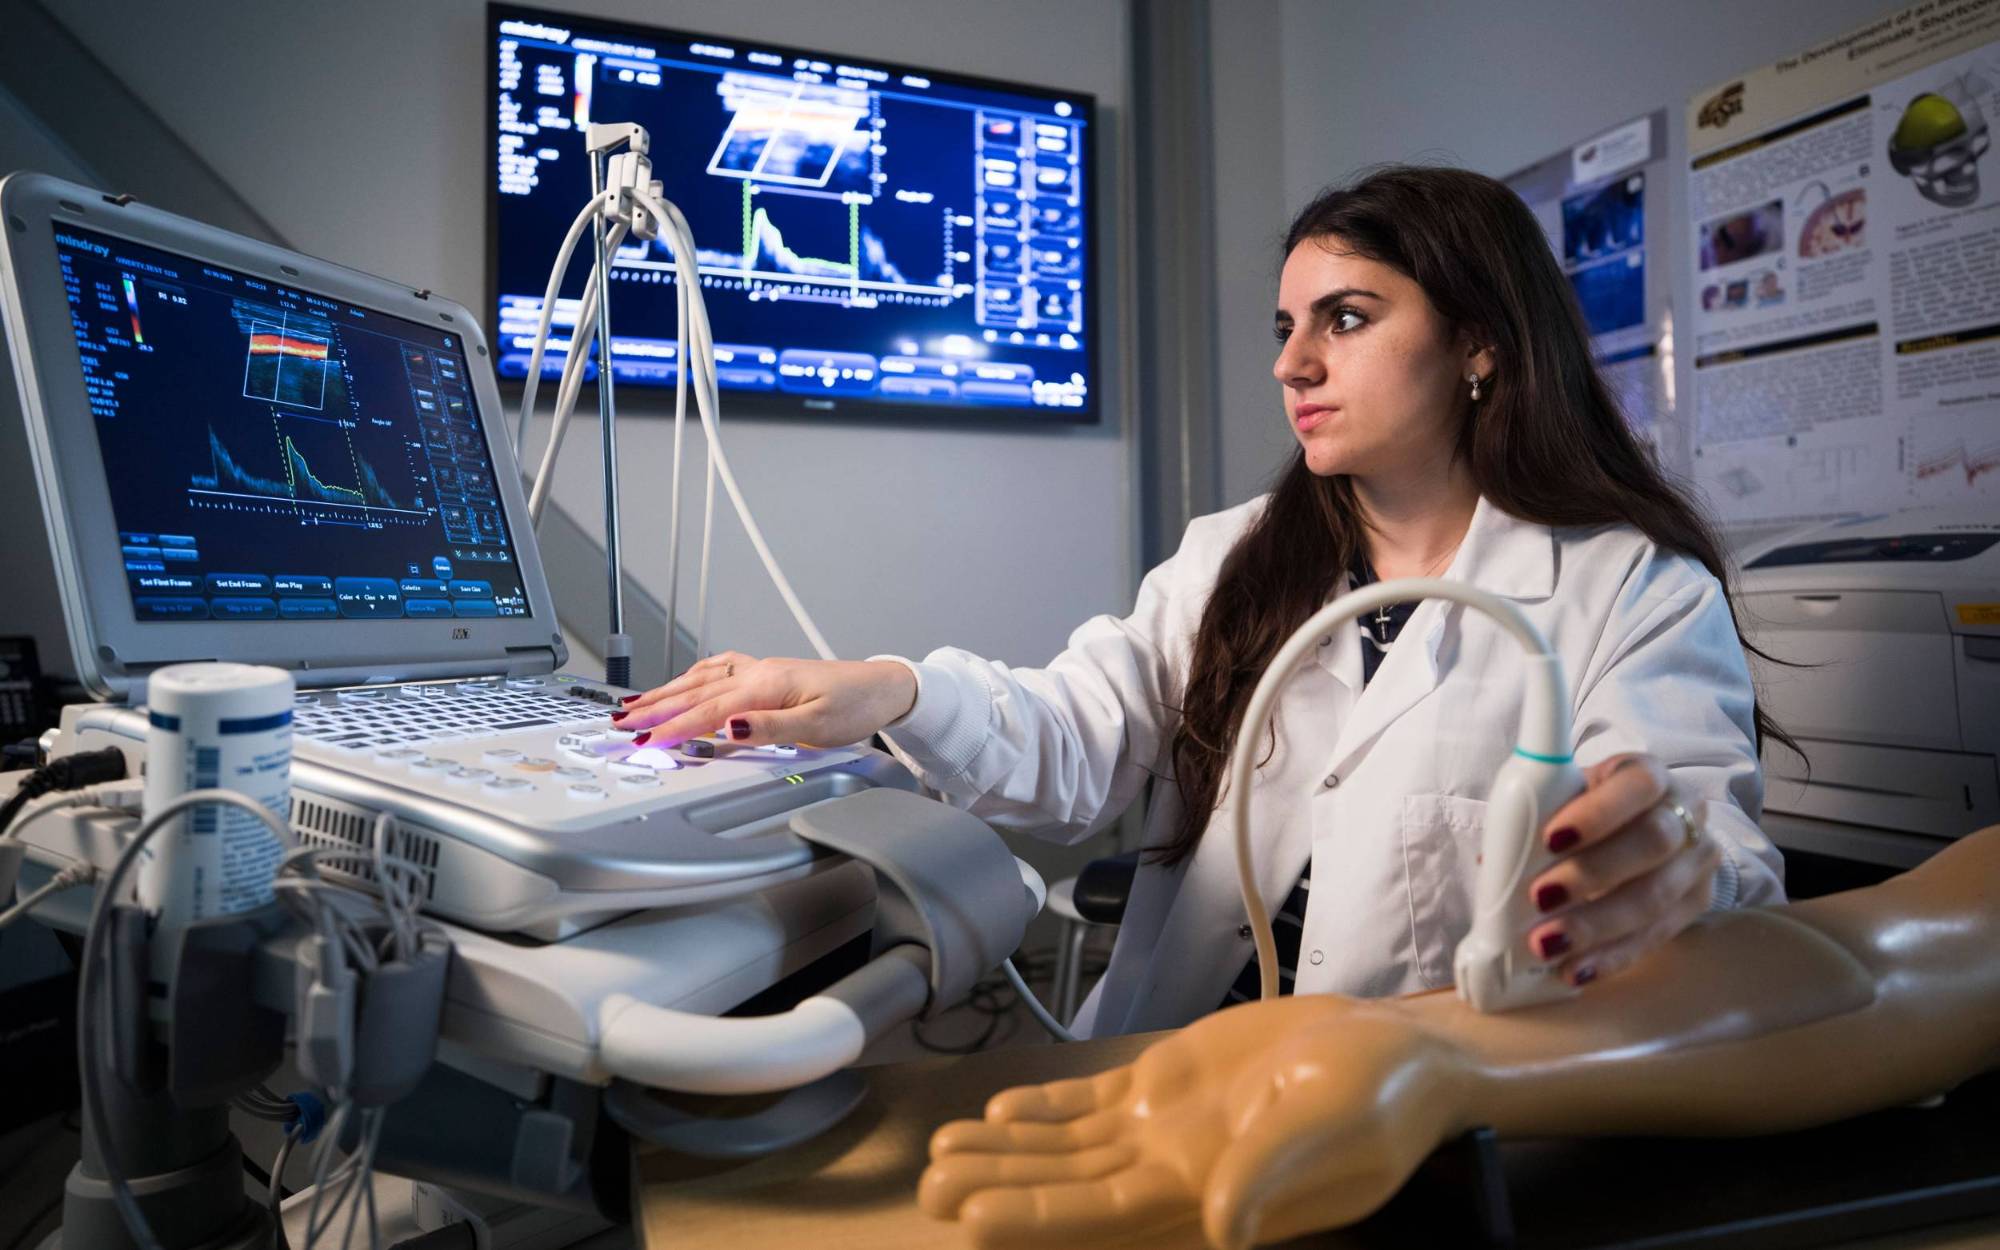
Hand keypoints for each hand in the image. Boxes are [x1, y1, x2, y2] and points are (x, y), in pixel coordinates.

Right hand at [610, 651, 916, 747]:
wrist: (883, 688)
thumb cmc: (856, 706)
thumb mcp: (817, 725)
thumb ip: (770, 728)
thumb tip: (729, 728)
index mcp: (764, 685)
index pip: (708, 711)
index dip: (672, 727)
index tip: (644, 741)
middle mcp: (758, 673)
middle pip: (695, 692)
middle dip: (654, 708)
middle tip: (620, 721)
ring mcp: (761, 671)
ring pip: (702, 680)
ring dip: (667, 691)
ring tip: (636, 703)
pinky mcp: (769, 674)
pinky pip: (720, 671)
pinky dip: (694, 678)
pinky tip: (686, 680)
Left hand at [920, 996, 1471, 1249]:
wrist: (1402, 1050)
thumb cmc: (1382, 1098)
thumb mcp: (1336, 1132)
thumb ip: (1274, 1175)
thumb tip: (1224, 1230)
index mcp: (1210, 1193)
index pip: (1103, 1216)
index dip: (1037, 1219)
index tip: (973, 1221)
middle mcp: (1174, 1169)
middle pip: (1068, 1186)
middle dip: (999, 1188)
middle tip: (929, 1188)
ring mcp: (1168, 1127)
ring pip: (1069, 1146)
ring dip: (1007, 1152)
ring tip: (941, 1154)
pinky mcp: (1171, 1083)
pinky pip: (1095, 1101)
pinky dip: (1048, 1108)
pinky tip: (1003, 1111)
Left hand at [1525, 753, 1722, 987]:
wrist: (1651, 828)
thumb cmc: (1593, 809)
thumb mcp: (1571, 796)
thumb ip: (1542, 816)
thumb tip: (1495, 863)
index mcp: (1648, 776)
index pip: (1638, 786)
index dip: (1598, 814)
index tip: (1550, 840)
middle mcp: (1685, 815)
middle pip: (1652, 843)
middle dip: (1592, 874)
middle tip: (1540, 898)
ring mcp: (1696, 863)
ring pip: (1655, 898)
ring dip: (1596, 925)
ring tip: (1547, 944)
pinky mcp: (1696, 906)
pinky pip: (1656, 937)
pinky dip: (1610, 957)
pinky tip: (1574, 969)